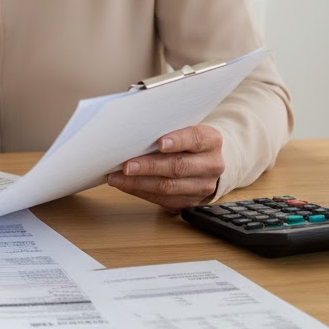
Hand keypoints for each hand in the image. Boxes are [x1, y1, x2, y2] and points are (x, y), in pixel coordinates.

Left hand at [107, 124, 224, 212]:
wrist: (205, 160)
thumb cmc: (185, 139)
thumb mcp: (182, 126)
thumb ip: (164, 127)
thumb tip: (130, 129)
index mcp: (211, 141)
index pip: (196, 139)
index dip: (177, 141)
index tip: (159, 142)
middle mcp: (211, 165)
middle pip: (178, 166)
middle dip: (149, 166)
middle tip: (126, 165)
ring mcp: (203, 186)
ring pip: (169, 187)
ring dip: (139, 183)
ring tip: (117, 177)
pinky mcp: (191, 202)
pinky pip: (164, 200)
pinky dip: (141, 192)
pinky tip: (125, 185)